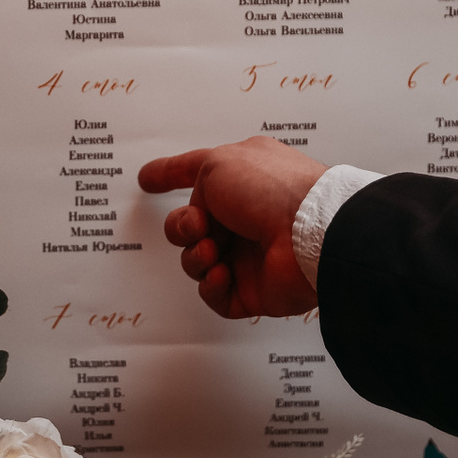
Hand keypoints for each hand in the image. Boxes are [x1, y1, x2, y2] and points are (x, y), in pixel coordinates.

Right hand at [140, 136, 327, 318]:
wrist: (308, 233)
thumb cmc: (273, 190)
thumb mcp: (218, 162)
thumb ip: (193, 176)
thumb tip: (196, 210)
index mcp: (242, 178)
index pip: (198, 176)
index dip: (170, 174)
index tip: (148, 179)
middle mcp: (246, 216)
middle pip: (190, 226)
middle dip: (182, 228)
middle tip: (197, 226)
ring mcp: (250, 254)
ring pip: (197, 261)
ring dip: (195, 256)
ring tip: (213, 251)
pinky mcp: (253, 290)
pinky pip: (214, 294)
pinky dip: (211, 285)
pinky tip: (221, 273)